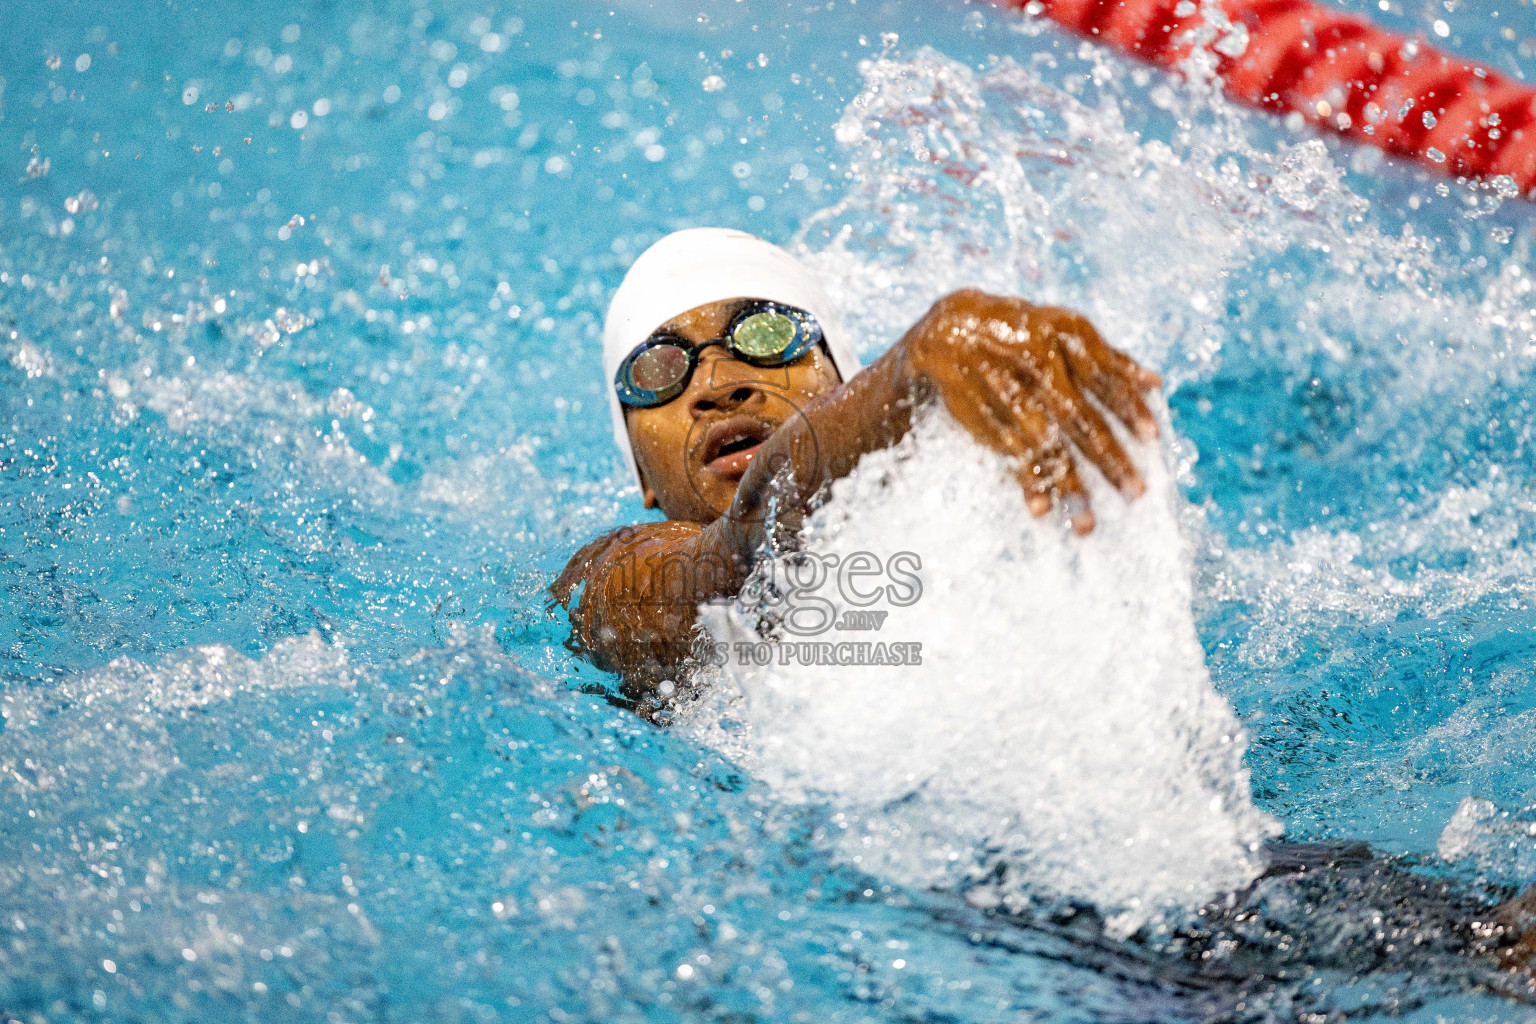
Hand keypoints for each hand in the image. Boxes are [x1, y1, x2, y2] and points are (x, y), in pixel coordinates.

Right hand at [899, 289, 1162, 533]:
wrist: (949, 332)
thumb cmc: (1021, 333)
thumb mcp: (1062, 330)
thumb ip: (1108, 357)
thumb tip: (1156, 383)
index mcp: (1063, 337)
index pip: (1104, 377)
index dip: (1129, 407)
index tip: (1153, 439)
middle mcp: (1037, 364)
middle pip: (1081, 419)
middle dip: (1110, 459)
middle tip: (1136, 493)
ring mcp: (1009, 393)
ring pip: (1046, 447)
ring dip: (1069, 488)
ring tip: (1088, 525)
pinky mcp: (985, 417)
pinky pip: (1010, 455)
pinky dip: (1026, 482)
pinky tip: (1042, 510)